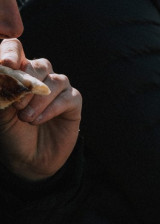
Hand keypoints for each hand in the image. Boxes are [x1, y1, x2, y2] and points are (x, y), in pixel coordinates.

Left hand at [0, 38, 81, 180]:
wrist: (28, 158)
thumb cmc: (10, 132)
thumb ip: (1, 88)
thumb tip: (3, 70)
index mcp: (18, 71)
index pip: (15, 48)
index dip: (12, 52)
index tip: (6, 66)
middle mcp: (39, 76)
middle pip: (39, 64)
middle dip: (27, 83)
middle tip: (16, 105)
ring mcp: (58, 89)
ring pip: (56, 80)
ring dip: (39, 100)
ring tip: (26, 119)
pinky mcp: (73, 103)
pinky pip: (68, 97)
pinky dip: (52, 108)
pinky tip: (39, 120)